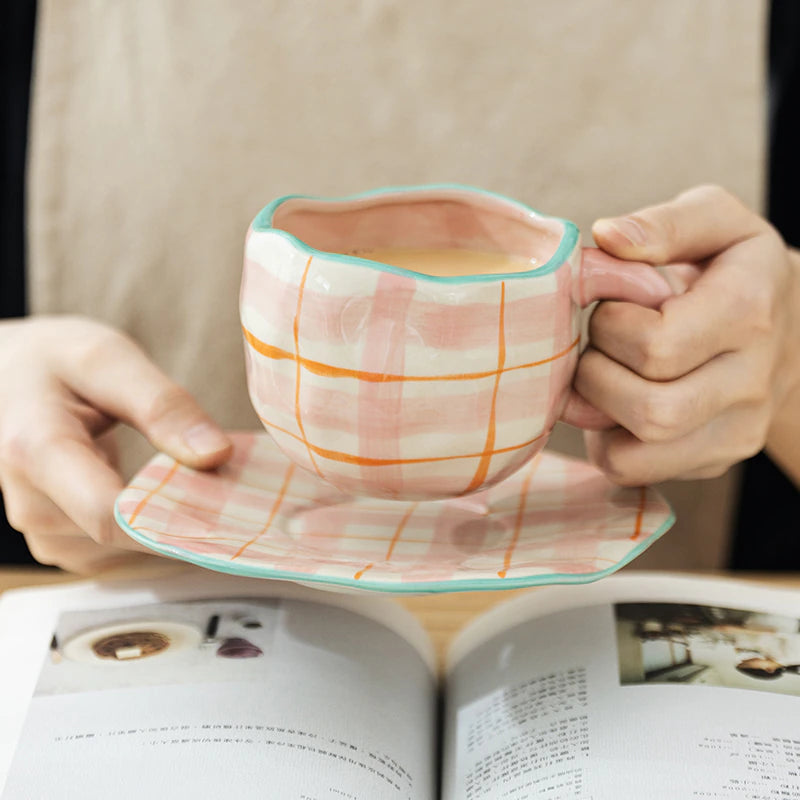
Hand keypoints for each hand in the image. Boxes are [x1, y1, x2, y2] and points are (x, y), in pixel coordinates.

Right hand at [0, 316, 232, 572]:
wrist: (3, 376)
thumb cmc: (52, 361)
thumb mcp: (107, 359)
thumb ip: (162, 406)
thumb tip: (217, 455)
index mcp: (37, 451)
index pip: (110, 516)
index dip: (175, 521)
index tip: (233, 512)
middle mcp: (29, 503)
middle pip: (122, 537)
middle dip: (182, 519)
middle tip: (233, 492)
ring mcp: (40, 529)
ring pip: (123, 553)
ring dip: (166, 528)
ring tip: (197, 484)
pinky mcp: (57, 540)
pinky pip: (115, 555)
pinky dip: (147, 532)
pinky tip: (167, 498)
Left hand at [562, 185, 799, 485]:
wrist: (787, 328)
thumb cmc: (731, 269)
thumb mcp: (713, 221)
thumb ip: (663, 224)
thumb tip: (607, 238)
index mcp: (749, 310)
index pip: (655, 346)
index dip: (610, 326)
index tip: (612, 305)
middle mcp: (752, 382)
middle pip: (649, 410)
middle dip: (595, 374)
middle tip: (597, 345)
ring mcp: (737, 431)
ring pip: (636, 453)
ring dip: (595, 412)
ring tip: (600, 374)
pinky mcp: (713, 460)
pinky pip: (632, 469)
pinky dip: (603, 441)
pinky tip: (612, 404)